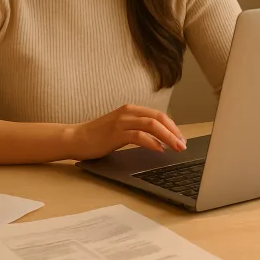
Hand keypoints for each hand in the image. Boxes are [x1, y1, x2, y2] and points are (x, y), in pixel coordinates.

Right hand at [66, 104, 186, 160]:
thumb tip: (160, 140)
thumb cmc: (98, 136)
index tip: (181, 138)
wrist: (75, 138)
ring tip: (176, 147)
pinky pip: (139, 136)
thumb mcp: (121, 129)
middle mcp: (127, 112)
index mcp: (130, 110)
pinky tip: (159, 150)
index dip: (172, 126)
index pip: (158, 115)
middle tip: (183, 144)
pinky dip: (152, 142)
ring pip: (151, 125)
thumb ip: (137, 130)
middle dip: (174, 131)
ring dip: (167, 136)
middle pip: (158, 118)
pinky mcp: (115, 133)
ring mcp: (121, 122)